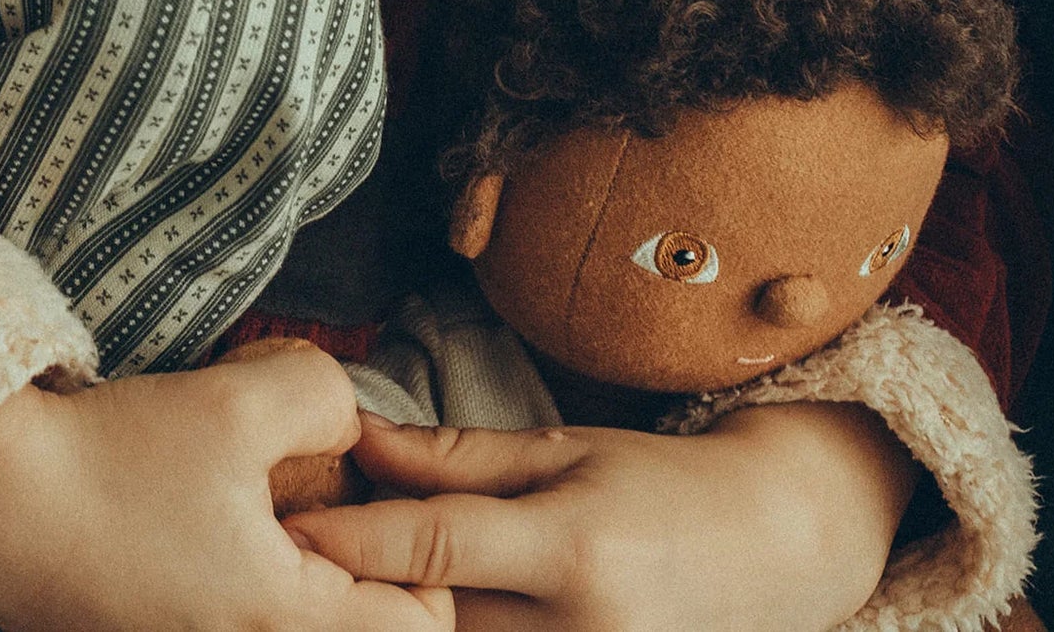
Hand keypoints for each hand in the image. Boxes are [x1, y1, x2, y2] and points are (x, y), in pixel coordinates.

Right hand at [0, 343, 453, 631]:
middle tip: (332, 490)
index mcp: (278, 622)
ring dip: (297, 560)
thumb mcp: (237, 401)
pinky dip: (245, 568)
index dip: (429, 564)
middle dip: (358, 557)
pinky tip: (209, 506)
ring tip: (267, 492)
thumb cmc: (110, 461)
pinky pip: (231, 615)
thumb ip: (324, 398)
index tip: (391, 499)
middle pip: (352, 626)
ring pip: (288, 617)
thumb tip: (347, 427)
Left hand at [288, 402, 917, 631]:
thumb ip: (455, 456)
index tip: (283, 524)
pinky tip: (423, 606)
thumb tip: (358, 440)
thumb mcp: (562, 449)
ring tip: (349, 583)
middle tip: (290, 555)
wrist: (770, 551)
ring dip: (404, 619)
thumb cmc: (660, 486)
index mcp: (574, 549)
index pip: (435, 547)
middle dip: (362, 592)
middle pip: (433, 621)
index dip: (350, 538)